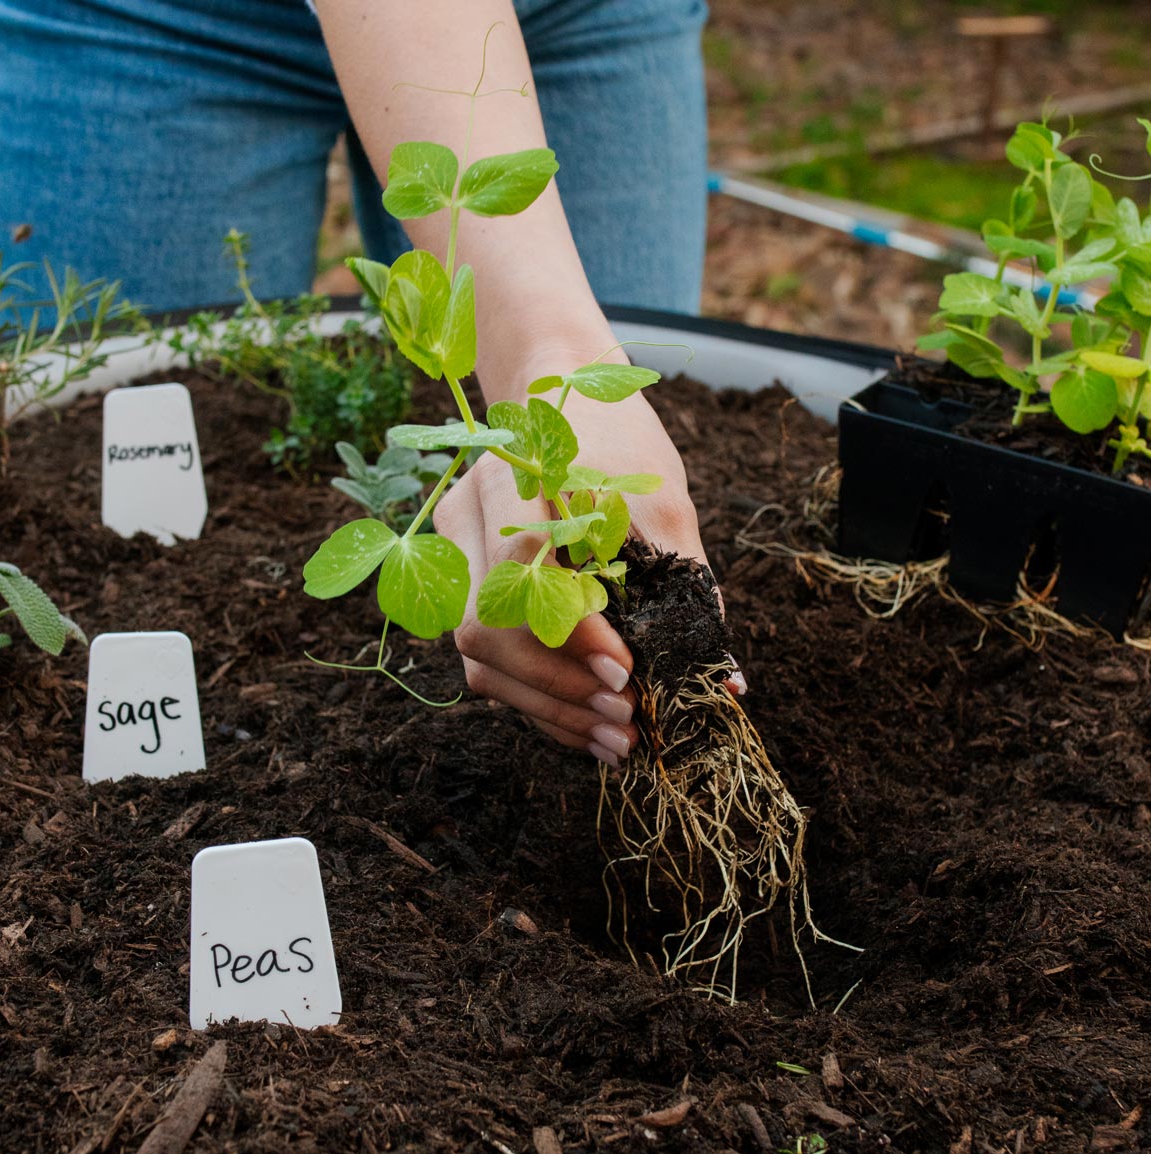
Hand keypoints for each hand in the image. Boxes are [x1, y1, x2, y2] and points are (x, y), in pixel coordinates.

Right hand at [434, 385, 745, 766]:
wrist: (558, 386)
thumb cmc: (616, 434)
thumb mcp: (662, 499)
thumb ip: (686, 583)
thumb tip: (724, 676)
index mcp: (503, 483)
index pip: (522, 572)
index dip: (572, 634)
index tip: (627, 671)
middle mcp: (462, 524)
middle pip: (488, 630)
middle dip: (560, 686)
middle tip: (628, 717)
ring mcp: (456, 559)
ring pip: (481, 659)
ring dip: (550, 708)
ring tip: (619, 740)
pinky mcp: (469, 592)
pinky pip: (489, 666)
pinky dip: (539, 704)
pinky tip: (587, 732)